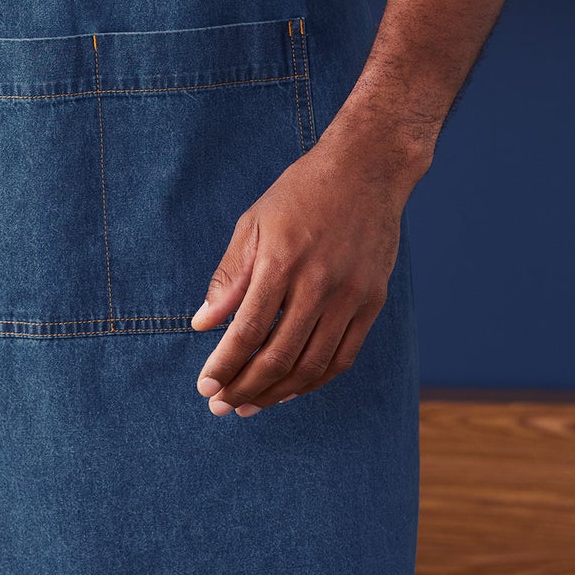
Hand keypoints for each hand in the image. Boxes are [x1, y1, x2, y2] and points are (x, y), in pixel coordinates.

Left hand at [190, 136, 409, 416]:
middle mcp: (319, 283)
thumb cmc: (300, 193)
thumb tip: (202, 323)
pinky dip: (314, 381)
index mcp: (282, 260)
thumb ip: (229, 276)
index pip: (248, 330)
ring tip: (249, 404)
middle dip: (244, 387)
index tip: (205, 385)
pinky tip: (290, 388)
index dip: (225, 365)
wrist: (367, 170)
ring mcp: (350, 296)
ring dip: (277, 393)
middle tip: (220, 404)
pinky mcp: (372, 303)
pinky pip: (343, 357)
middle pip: (278, 356)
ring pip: (312, 366)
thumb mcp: (253, 223)